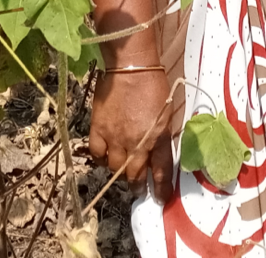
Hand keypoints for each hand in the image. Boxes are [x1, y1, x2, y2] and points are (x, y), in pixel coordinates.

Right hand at [87, 69, 176, 194]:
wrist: (131, 66)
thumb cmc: (154, 84)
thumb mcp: (167, 112)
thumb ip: (162, 135)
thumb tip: (157, 151)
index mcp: (158, 137)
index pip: (161, 171)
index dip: (161, 188)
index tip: (160, 198)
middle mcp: (137, 142)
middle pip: (136, 174)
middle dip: (138, 186)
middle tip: (139, 190)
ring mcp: (116, 136)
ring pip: (116, 167)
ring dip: (120, 173)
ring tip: (123, 173)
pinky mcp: (99, 128)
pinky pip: (97, 153)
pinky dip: (102, 159)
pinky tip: (106, 157)